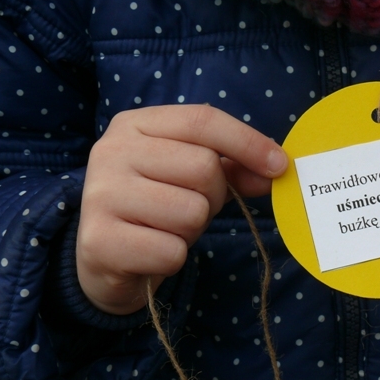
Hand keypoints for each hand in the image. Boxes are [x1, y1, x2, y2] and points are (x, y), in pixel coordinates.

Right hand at [77, 105, 286, 314]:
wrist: (104, 259)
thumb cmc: (157, 207)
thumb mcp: (192, 177)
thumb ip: (234, 167)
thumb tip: (276, 169)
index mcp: (134, 124)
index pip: (202, 120)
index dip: (247, 142)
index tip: (279, 166)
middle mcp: (111, 152)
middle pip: (203, 168)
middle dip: (213, 196)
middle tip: (193, 208)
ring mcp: (100, 196)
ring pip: (191, 212)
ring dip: (192, 230)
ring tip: (168, 228)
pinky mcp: (100, 241)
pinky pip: (172, 251)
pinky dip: (174, 258)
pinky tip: (152, 252)